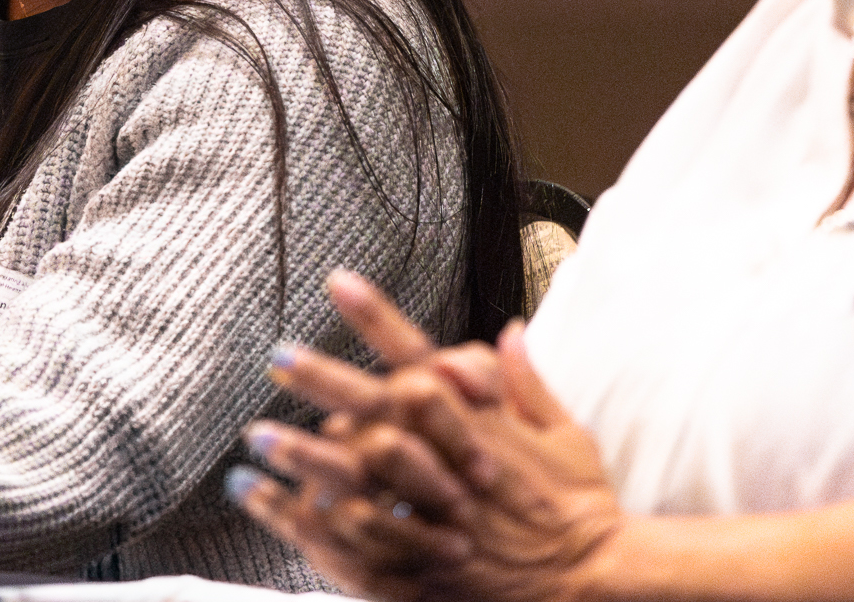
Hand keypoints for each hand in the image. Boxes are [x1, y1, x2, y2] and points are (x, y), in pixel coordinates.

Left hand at [233, 271, 625, 601]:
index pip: (420, 355)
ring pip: (360, 475)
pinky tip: (275, 509)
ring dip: (306, 455)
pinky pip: (359, 538)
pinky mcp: (426, 556)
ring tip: (258, 440)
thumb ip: (527, 383)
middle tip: (278, 355)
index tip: (337, 281)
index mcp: (479, 421)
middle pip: (378, 408)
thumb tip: (510, 330)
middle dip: (327, 380)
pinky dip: (315, 524)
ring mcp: (437, 509)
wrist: (595, 579)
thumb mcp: (567, 436)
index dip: (378, 316)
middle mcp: (452, 458)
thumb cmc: (581, 507)